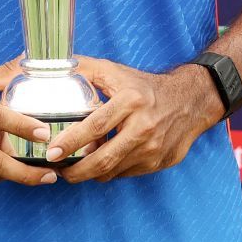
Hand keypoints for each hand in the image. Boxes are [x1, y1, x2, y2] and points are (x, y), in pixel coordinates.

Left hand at [47, 57, 225, 181]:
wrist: (190, 100)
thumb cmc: (145, 86)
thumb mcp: (115, 71)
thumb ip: (84, 70)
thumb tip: (51, 69)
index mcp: (131, 101)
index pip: (95, 126)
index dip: (71, 142)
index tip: (52, 151)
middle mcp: (144, 127)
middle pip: (103, 159)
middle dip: (76, 170)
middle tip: (58, 169)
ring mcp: (153, 148)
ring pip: (113, 171)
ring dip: (90, 173)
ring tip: (73, 168)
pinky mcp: (158, 162)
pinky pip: (125, 173)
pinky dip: (109, 171)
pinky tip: (100, 163)